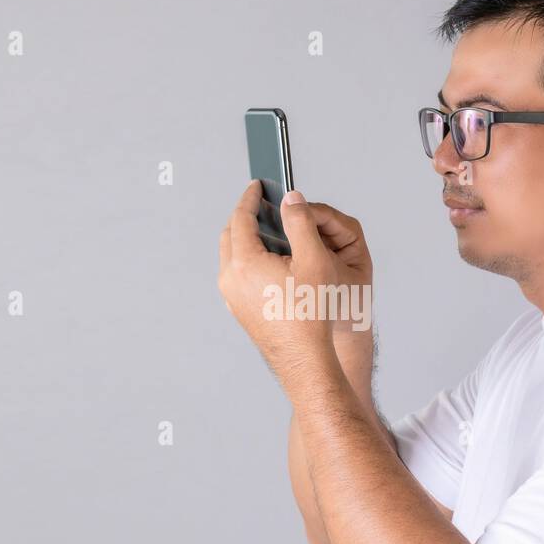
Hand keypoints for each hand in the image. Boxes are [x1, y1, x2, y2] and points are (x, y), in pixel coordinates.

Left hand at [217, 181, 373, 387]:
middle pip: (230, 235)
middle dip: (244, 216)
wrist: (305, 359)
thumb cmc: (311, 314)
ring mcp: (231, 297)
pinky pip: (236, 276)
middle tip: (262, 205)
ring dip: (245, 239)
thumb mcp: (314, 260)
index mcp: (244, 262)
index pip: (241, 218)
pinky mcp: (238, 310)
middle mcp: (230, 279)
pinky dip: (246, 261)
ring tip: (269, 232)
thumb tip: (291, 199)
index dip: (250, 197)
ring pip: (231, 257)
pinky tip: (269, 264)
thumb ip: (300, 222)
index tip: (258, 185)